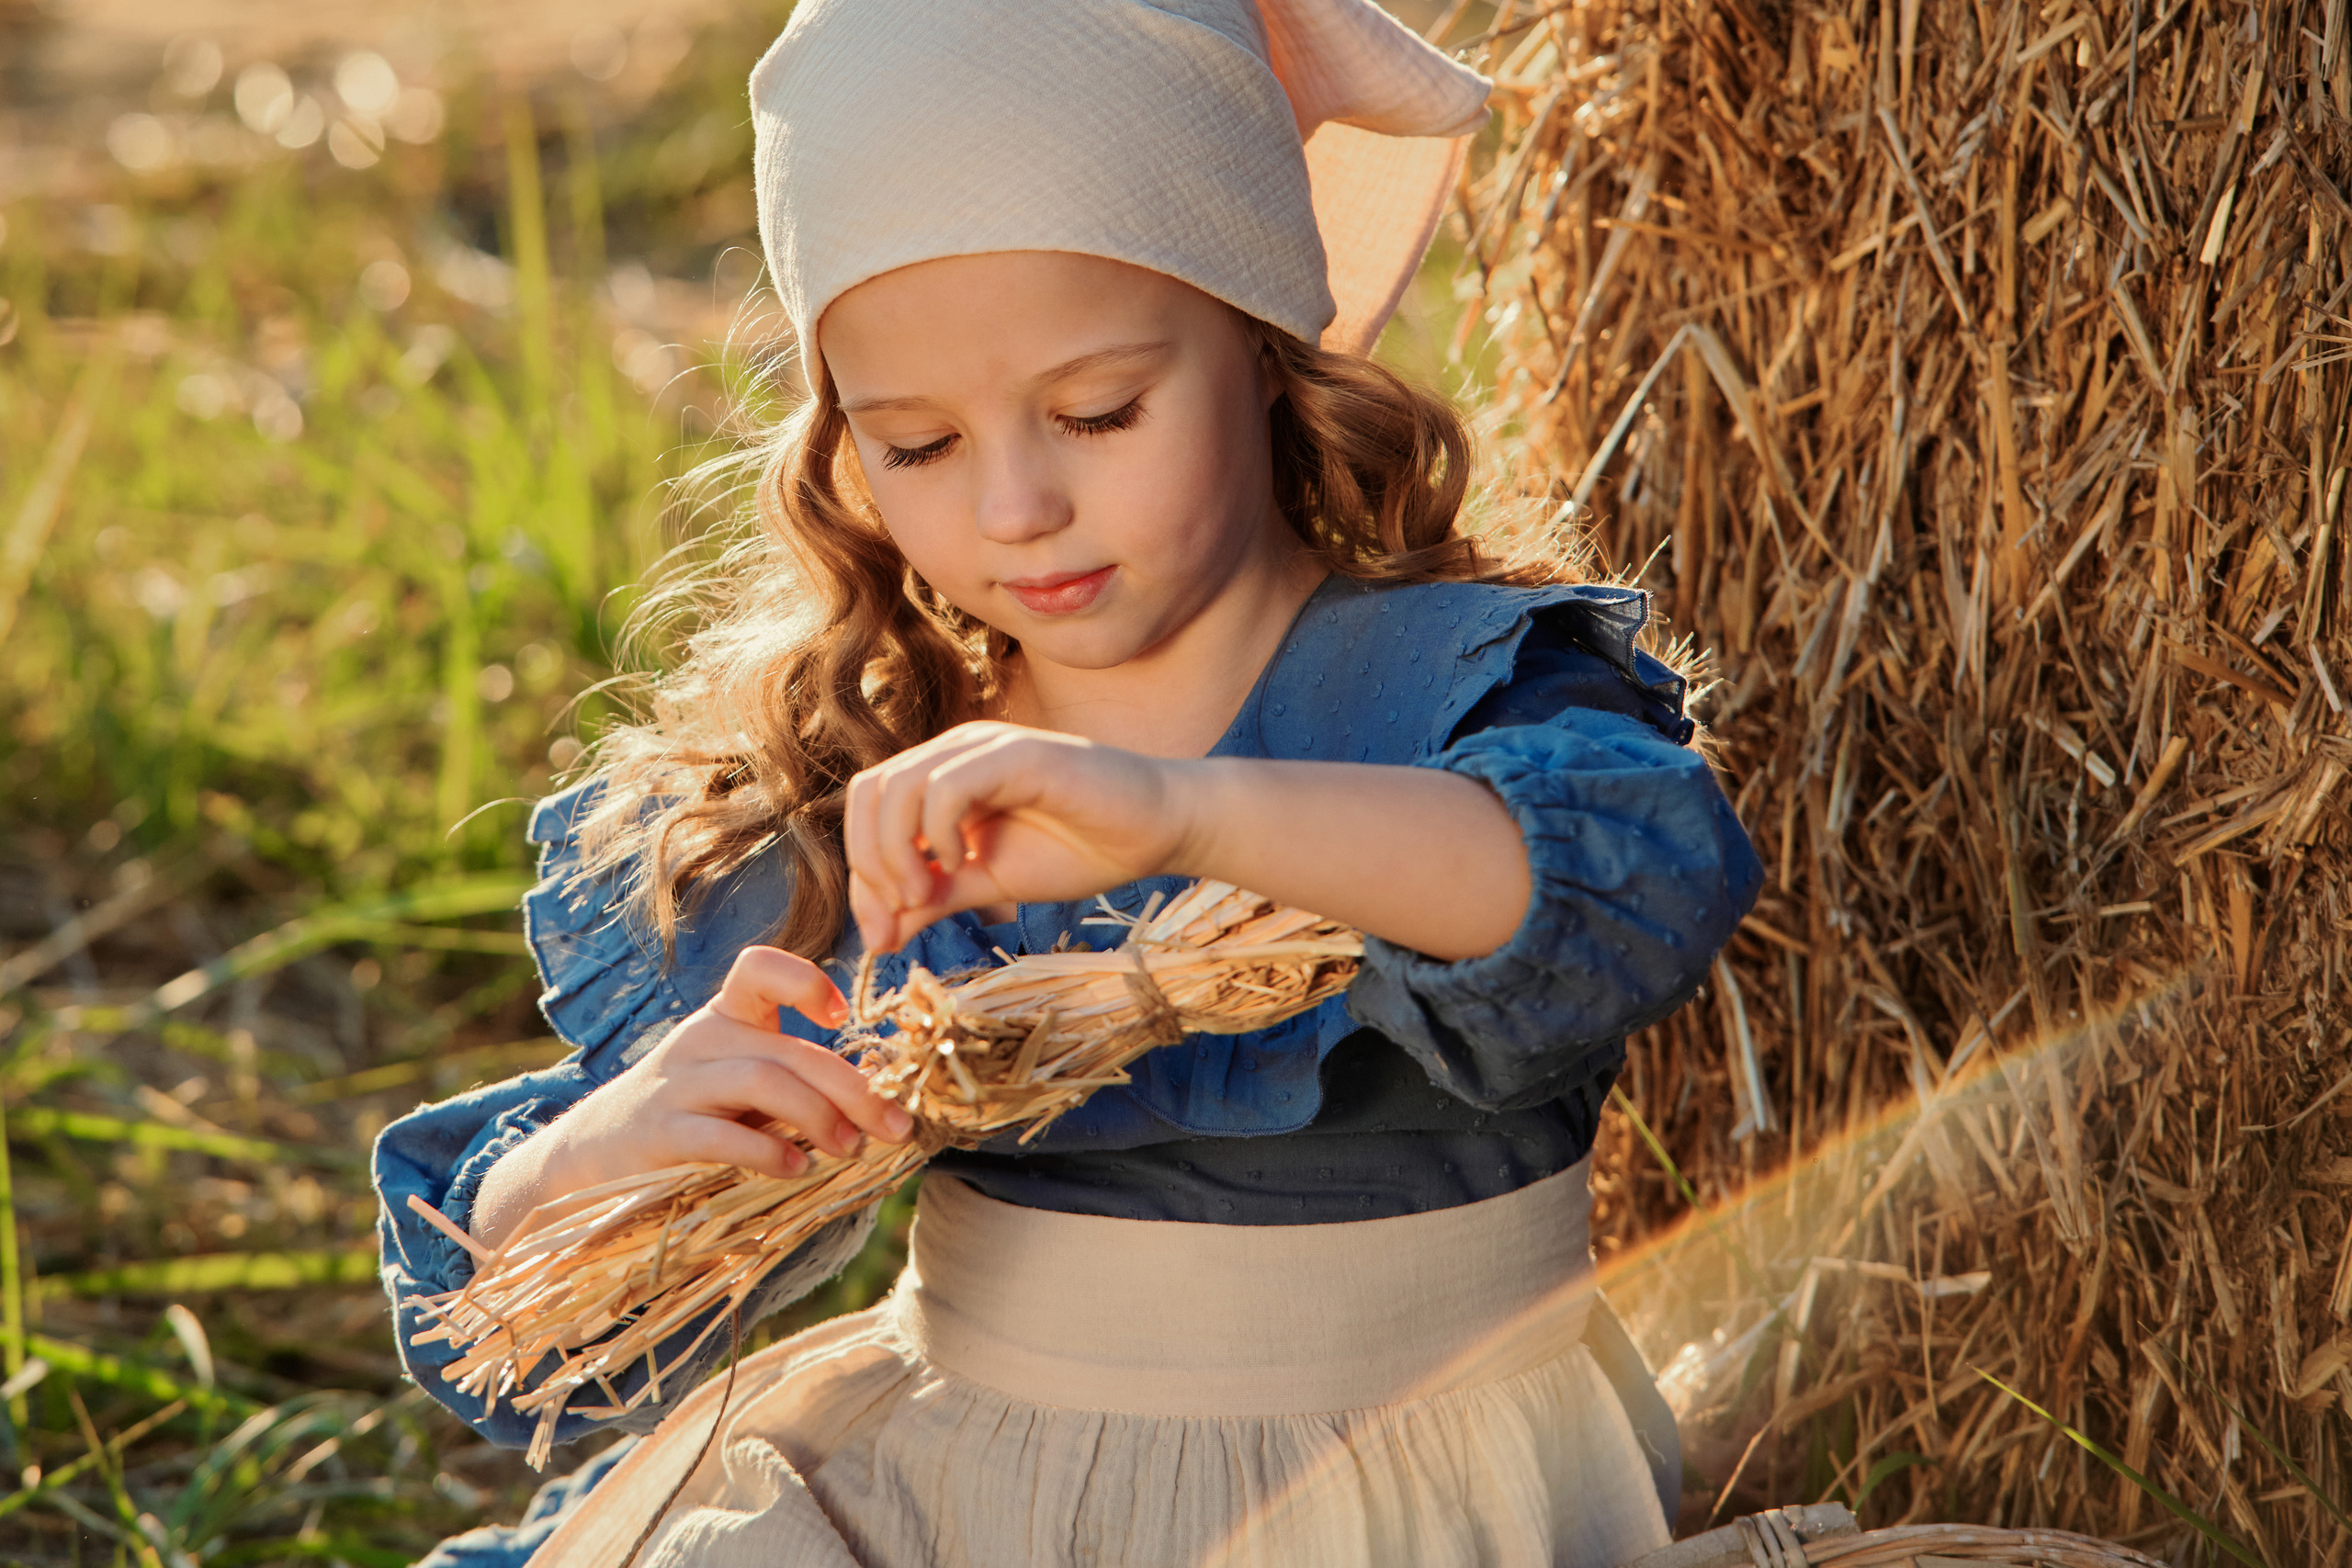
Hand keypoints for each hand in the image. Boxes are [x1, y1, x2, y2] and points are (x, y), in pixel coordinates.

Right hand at [470, 947, 911, 1251]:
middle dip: (852, 1088)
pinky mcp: (659, 1133)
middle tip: (894, 1125)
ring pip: (760, 1081)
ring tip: (849, 1148)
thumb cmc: (689, 1117)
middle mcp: (701, 1040)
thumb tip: (877, 1106)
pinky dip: (764, 1151)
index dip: (803, 982)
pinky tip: (795, 1167)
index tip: (841, 1018)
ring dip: (816, 1116)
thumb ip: (791, 1080)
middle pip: (787, 1049)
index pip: (758, 968)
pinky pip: (717, 1134)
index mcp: (725, 1018)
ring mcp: (677, 1084)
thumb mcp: (735, 1082)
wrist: (591, 1156)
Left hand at [845, 721, 1190, 951]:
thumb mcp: (990, 885)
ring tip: (928, 896)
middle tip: (904, 914)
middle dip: (869, 864)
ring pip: (897, 786)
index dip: (862, 877)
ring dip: (895, 852)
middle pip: (868, 793)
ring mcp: (983, 748)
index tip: (883, 937)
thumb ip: (934, 899)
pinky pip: (946, 785)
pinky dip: (936, 832)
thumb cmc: (1080, 850)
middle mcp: (954, 754)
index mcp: (942, 779)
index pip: (868, 813)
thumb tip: (878, 935)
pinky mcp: (1016, 754)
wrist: (1156, 831)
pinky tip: (962, 863)